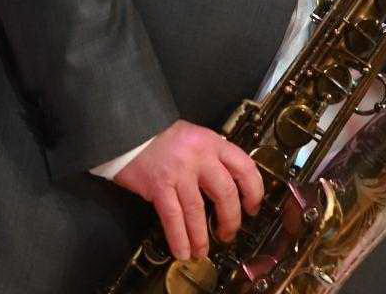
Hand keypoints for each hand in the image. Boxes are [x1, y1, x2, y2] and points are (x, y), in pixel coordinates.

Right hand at [113, 120, 264, 260]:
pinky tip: (182, 251)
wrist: (131, 132)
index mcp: (214, 143)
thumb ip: (214, 158)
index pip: (245, 167)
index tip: (253, 208)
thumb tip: (230, 186)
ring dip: (201, 236)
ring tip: (203, 252)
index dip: (254, 191)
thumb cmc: (165, 138)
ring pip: (197, 209)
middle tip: (228, 234)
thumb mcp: (197, 138)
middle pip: (225, 192)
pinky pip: (172, 217)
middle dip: (230, 219)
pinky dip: (179, 237)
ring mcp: (180, 172)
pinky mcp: (158, 185)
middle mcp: (200, 157)